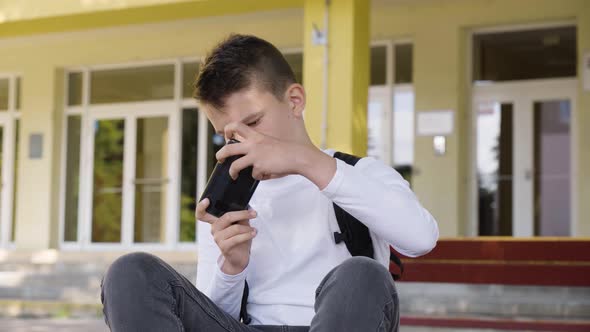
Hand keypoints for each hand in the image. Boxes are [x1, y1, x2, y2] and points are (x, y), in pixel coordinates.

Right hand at [196, 198, 256, 274]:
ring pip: (235, 228)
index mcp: (216, 221)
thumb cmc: (240, 238)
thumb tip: (248, 208)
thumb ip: (242, 215)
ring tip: (254, 230)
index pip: (202, 214)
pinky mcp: (223, 246)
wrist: (240, 256)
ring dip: (247, 228)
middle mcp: (214, 228)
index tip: (207, 200)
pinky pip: (237, 238)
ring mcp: (217, 238)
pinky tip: (253, 233)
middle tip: (254, 214)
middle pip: (227, 216)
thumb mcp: (241, 224)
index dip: (201, 207)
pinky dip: (247, 235)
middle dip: (243, 214)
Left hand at [217, 121, 336, 188]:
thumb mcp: (270, 144)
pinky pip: (254, 174)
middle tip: (219, 159)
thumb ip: (259, 149)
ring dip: (232, 171)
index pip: (237, 125)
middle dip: (220, 155)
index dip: (228, 129)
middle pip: (228, 148)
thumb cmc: (286, 151)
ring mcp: (255, 155)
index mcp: (256, 136)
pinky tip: (266, 175)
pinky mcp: (259, 166)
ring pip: (234, 165)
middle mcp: (253, 144)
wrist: (298, 156)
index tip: (227, 136)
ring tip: (233, 175)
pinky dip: (259, 176)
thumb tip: (252, 161)